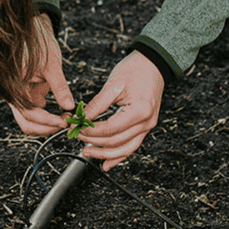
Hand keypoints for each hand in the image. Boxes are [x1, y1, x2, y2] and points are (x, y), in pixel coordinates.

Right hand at [8, 14, 74, 135]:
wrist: (34, 32)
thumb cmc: (39, 42)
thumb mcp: (52, 64)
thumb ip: (60, 87)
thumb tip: (70, 106)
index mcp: (14, 84)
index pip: (28, 112)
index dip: (47, 121)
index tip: (65, 121)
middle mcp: (12, 93)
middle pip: (26, 122)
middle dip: (46, 127)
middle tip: (66, 124)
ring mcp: (19, 95)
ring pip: (29, 120)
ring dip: (46, 124)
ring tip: (65, 119)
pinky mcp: (26, 94)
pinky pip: (35, 112)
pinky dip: (47, 116)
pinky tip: (62, 112)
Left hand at [76, 52, 163, 170]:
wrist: (153, 65)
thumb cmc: (136, 70)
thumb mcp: (113, 84)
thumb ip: (97, 104)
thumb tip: (82, 118)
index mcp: (140, 110)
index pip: (110, 128)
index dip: (90, 130)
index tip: (76, 127)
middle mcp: (146, 122)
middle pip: (116, 141)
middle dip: (93, 141)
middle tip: (76, 135)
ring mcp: (147, 127)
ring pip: (124, 149)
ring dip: (104, 154)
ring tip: (86, 152)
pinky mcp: (144, 127)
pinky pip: (131, 146)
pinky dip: (118, 157)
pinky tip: (106, 164)